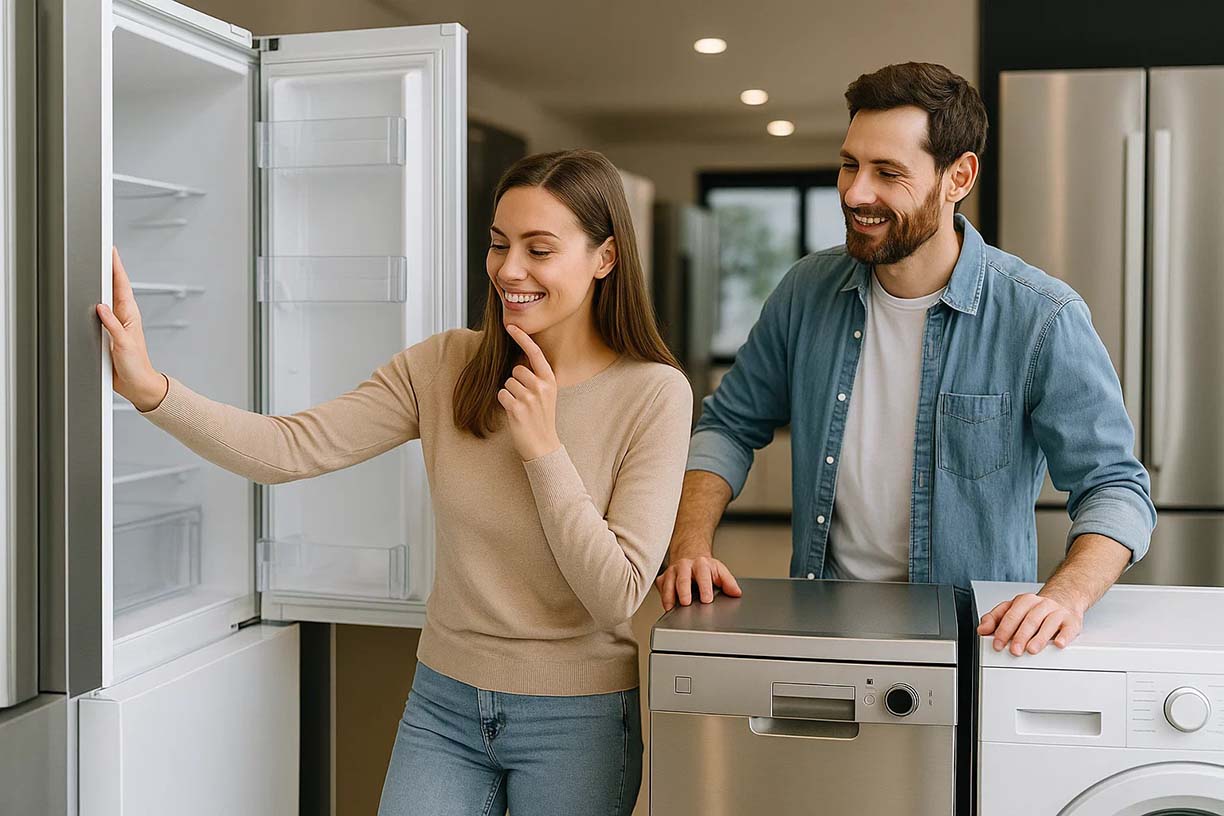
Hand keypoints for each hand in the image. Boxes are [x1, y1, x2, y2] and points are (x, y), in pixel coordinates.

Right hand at [96, 247, 167, 411]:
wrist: (136, 384)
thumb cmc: (136, 365)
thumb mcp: (123, 344)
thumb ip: (112, 325)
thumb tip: (100, 307)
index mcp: (129, 314)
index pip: (121, 284)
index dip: (115, 266)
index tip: (110, 249)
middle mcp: (122, 316)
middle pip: (112, 286)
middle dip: (106, 267)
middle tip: (99, 249)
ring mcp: (114, 323)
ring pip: (103, 297)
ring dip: (98, 282)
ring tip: (92, 264)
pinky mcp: (106, 332)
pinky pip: (96, 313)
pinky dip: (90, 301)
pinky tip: (84, 295)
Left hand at [498, 324, 560, 460]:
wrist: (543, 445)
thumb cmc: (542, 418)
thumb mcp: (546, 394)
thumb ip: (536, 377)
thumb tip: (519, 361)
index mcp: (550, 380)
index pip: (535, 353)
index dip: (522, 338)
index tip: (510, 326)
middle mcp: (541, 386)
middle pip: (516, 369)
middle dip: (515, 381)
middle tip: (525, 398)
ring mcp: (530, 397)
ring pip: (508, 382)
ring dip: (510, 393)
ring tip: (521, 407)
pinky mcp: (517, 408)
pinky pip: (502, 394)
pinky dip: (504, 402)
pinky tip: (514, 412)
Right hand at [654, 554, 742, 611]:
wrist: (689, 557)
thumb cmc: (704, 568)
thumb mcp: (719, 571)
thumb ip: (728, 582)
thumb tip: (736, 593)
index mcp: (701, 564)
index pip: (703, 575)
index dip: (705, 587)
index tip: (707, 599)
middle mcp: (684, 566)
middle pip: (683, 578)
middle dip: (684, 591)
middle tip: (686, 603)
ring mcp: (672, 571)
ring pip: (668, 583)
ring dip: (669, 596)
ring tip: (671, 607)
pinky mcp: (663, 578)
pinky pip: (661, 588)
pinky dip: (663, 597)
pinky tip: (667, 605)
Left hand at [977, 589, 1084, 655]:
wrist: (1064, 598)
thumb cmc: (1035, 609)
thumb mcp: (1013, 609)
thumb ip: (995, 619)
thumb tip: (982, 629)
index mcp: (1024, 601)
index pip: (1011, 615)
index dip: (1003, 630)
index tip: (997, 644)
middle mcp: (1041, 605)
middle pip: (1029, 620)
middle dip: (1020, 636)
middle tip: (1014, 650)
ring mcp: (1057, 612)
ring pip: (1048, 624)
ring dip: (1039, 638)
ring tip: (1031, 650)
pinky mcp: (1072, 621)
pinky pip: (1069, 629)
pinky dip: (1064, 637)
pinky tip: (1059, 644)